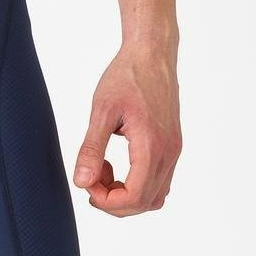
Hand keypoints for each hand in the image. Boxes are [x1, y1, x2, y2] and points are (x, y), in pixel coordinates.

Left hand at [72, 42, 181, 214]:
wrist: (151, 53)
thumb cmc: (127, 76)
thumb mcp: (102, 110)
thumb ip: (92, 148)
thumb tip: (81, 182)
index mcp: (152, 146)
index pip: (134, 197)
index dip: (107, 201)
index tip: (87, 185)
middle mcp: (168, 153)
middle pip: (145, 202)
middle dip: (114, 201)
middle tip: (91, 181)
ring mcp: (173, 150)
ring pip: (155, 195)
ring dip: (127, 195)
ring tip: (102, 170)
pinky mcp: (172, 144)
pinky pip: (159, 179)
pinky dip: (138, 183)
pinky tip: (117, 164)